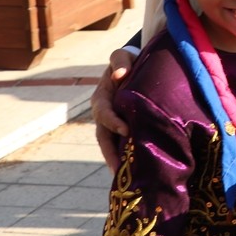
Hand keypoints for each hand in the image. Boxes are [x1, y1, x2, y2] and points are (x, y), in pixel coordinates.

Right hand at [92, 48, 136, 168]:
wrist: (133, 66)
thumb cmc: (128, 60)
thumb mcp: (122, 56)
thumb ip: (120, 60)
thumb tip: (119, 74)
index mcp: (101, 98)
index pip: (104, 113)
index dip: (113, 122)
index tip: (126, 130)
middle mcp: (103, 114)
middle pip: (104, 137)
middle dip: (110, 153)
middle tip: (119, 169)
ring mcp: (111, 123)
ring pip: (111, 145)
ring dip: (116, 160)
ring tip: (126, 178)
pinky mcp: (121, 128)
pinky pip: (121, 144)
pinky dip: (125, 156)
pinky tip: (135, 170)